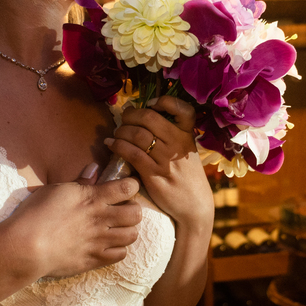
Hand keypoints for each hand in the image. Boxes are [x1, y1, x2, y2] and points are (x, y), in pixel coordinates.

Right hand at [9, 176, 141, 278]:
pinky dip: (118, 249)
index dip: (132, 185)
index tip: (126, 186)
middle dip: (133, 209)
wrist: (26, 247)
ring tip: (117, 228)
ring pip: (132, 235)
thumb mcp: (56, 190)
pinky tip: (108, 245)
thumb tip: (94, 169)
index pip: (128, 187)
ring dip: (128, 230)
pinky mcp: (94, 260)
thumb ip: (80, 181)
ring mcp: (99, 241)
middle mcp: (101, 219)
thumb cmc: (35, 214)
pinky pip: (121, 255)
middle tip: (122, 209)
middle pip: (136, 213)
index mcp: (93, 198)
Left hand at [106, 96, 213, 231]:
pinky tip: (111, 144)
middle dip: (131, 115)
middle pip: (149, 118)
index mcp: (188, 134)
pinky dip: (117, 146)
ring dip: (121, 131)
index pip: (183, 109)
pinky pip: (131, 153)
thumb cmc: (187, 175)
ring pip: (137, 135)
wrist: (194, 205)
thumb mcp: (186, 151)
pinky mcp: (154, 174)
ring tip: (116, 134)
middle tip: (124, 118)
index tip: (150, 104)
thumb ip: (171, 134)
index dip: (164, 101)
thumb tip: (142, 115)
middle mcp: (178, 143)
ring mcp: (166, 159)